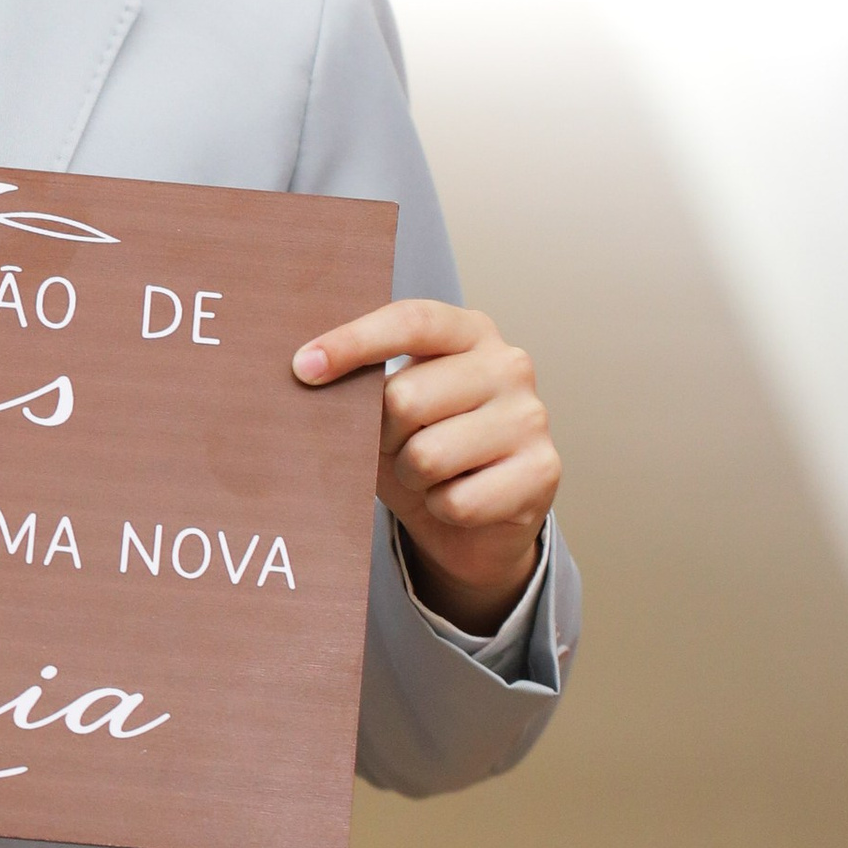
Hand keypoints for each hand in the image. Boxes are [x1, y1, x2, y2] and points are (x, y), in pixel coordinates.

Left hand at [294, 298, 557, 634]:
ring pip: (428, 455)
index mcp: (468, 332)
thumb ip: (359, 389)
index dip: (353, 342)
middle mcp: (508, 364)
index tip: (303, 366)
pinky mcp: (543, 471)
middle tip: (397, 449)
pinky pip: (457, 500)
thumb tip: (304, 373)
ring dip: (413, 479)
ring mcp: (531, 416)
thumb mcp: (385, 414)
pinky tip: (460, 499)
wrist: (477, 525)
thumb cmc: (424, 451)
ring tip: (430, 476)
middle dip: (383, 438)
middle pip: (406, 398)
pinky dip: (442, 510)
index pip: (410, 322)